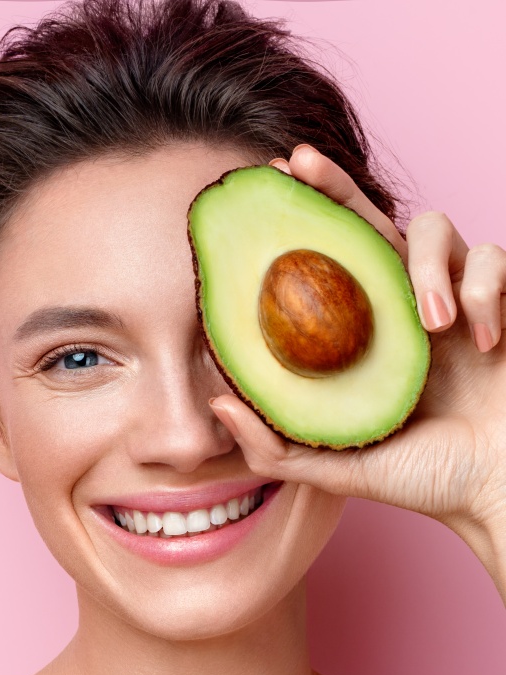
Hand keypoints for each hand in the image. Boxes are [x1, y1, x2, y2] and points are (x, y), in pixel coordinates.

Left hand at [208, 144, 505, 542]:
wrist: (497, 489)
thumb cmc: (423, 478)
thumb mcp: (336, 467)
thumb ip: (276, 444)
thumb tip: (217, 402)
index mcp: (362, 337)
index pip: (325, 265)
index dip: (297, 228)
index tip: (261, 193)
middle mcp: (402, 309)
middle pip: (367, 223)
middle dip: (335, 188)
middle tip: (299, 164)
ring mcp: (452, 300)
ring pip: (435, 227)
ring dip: (429, 265)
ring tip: (432, 328)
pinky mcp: (502, 301)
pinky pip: (492, 259)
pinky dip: (483, 291)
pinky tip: (481, 341)